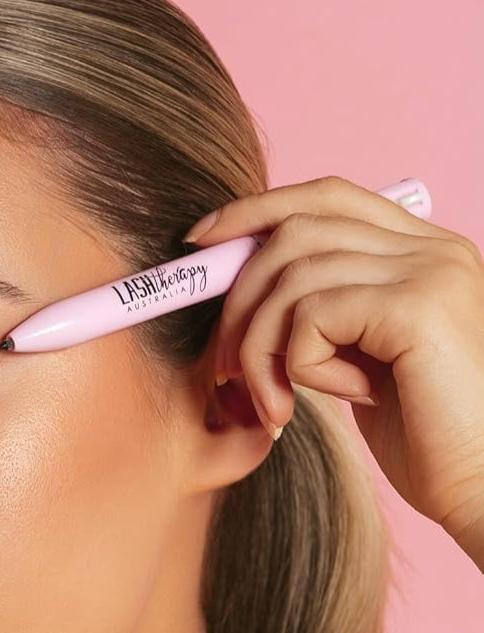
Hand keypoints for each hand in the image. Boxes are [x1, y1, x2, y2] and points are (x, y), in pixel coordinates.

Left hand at [184, 175, 483, 565]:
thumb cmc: (423, 435)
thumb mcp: (360, 358)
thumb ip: (320, 313)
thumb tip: (237, 289)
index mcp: (421, 251)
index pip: (325, 197)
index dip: (256, 211)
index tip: (201, 241)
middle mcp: (431, 248)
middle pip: (295, 231)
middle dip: (240, 299)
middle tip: (224, 366)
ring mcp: (429, 271)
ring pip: (292, 277)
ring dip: (261, 347)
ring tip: (273, 402)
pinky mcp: (417, 307)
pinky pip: (311, 316)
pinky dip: (300, 364)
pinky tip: (338, 398)